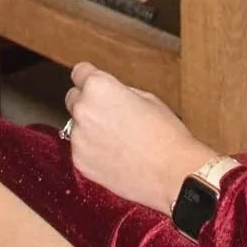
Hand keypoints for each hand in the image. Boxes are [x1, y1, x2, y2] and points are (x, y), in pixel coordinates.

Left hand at [63, 63, 216, 213]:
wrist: (172, 174)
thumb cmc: (166, 134)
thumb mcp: (147, 98)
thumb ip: (119, 92)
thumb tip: (109, 95)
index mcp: (98, 87)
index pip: (79, 72)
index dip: (90, 77)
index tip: (96, 84)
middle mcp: (83, 110)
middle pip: (73, 98)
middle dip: (88, 103)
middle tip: (110, 115)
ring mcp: (78, 138)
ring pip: (77, 126)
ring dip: (90, 129)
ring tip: (118, 140)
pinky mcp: (80, 162)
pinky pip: (81, 150)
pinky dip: (93, 151)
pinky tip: (116, 156)